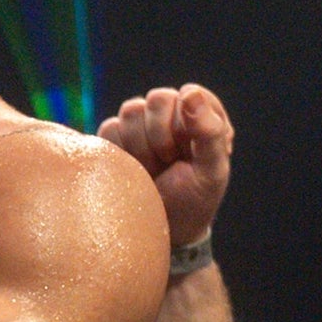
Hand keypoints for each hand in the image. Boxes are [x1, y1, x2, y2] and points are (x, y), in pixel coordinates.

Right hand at [98, 84, 233, 245]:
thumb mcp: (211, 171)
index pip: (191, 94)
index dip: (186, 122)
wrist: (159, 229)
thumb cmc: (193, 201)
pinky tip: (132, 169)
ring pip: (131, 110)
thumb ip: (209, 131)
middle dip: (162, 135)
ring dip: (141, 146)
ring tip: (151, 170)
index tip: (189, 151)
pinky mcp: (114, 137)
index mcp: (201, 117)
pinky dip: (121, 151)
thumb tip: (189, 93)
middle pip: (158, 98)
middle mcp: (171, 115)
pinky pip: (110, 127)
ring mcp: (140, 124)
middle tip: (168, 162)